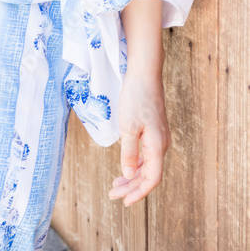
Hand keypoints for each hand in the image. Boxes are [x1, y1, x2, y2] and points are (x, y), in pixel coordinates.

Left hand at [109, 68, 170, 205]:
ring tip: (116, 184)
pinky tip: (126, 166)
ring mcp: (159, 137)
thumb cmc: (136, 97)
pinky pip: (147, 155)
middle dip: (131, 187)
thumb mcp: (128, 126)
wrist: (145, 74)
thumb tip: (129, 174)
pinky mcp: (154, 130)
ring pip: (147, 165)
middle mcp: (161, 145)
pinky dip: (136, 164)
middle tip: (112, 194)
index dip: (138, 193)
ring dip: (132, 176)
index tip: (123, 201)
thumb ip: (129, 152)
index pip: (151, 179)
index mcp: (157, 146)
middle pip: (148, 175)